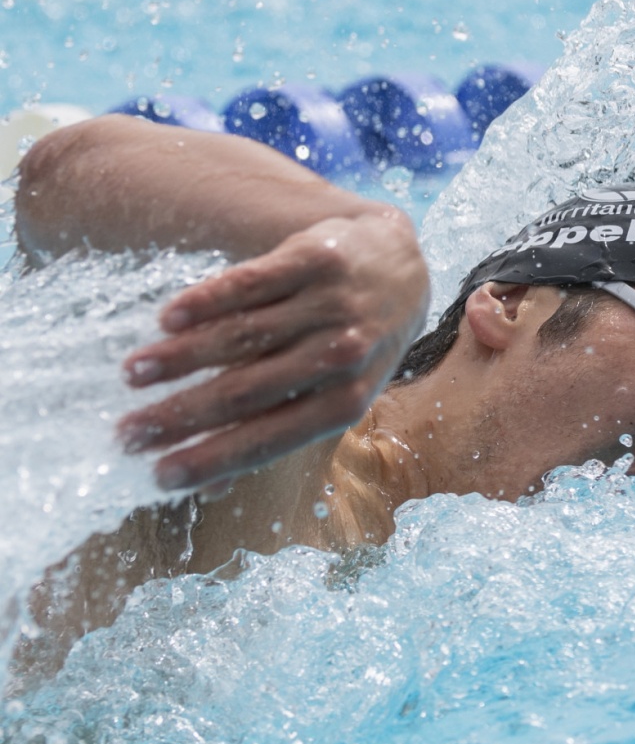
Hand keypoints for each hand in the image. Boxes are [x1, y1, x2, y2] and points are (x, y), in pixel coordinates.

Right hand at [117, 209, 429, 491]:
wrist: (399, 266)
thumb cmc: (355, 345)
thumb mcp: (338, 392)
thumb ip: (281, 427)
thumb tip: (210, 484)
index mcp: (347, 401)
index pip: (268, 438)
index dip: (211, 458)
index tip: (158, 475)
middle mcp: (342, 354)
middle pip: (246, 390)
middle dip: (180, 416)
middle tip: (127, 432)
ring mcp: (331, 304)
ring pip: (242, 335)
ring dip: (180, 358)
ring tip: (132, 374)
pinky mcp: (315, 259)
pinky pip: (250, 283)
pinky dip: (205, 302)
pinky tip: (167, 319)